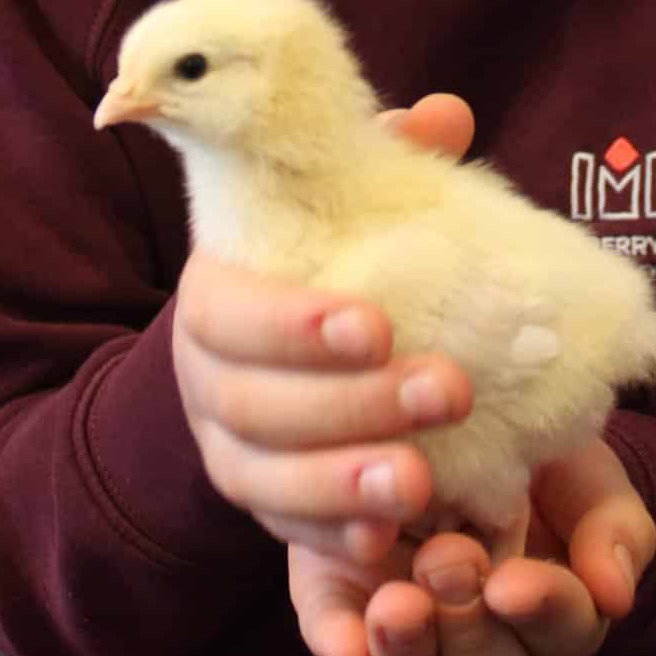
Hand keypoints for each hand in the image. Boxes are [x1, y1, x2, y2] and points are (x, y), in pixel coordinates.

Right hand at [171, 95, 474, 562]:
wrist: (287, 347)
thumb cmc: (331, 256)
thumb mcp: (355, 207)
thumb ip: (391, 163)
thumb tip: (444, 115)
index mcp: (216, 294)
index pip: (229, 312)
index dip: (292, 325)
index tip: (375, 325)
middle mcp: (207, 378)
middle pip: (254, 405)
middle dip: (351, 404)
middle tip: (448, 390)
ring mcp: (229, 451)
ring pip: (265, 481)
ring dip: (343, 484)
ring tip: (422, 482)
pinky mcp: (262, 507)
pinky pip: (285, 536)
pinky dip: (332, 539)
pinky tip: (387, 541)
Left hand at [289, 437, 655, 655]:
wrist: (452, 393)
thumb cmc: (537, 444)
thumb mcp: (585, 471)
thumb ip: (612, 527)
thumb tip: (615, 595)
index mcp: (552, 614)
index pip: (561, 637)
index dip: (542, 613)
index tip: (513, 580)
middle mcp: (480, 640)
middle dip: (471, 636)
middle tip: (448, 563)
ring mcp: (406, 627)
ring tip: (397, 606)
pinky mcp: (338, 596)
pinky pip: (335, 640)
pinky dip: (340, 645)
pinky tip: (347, 643)